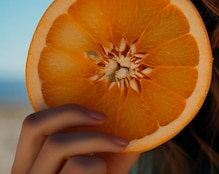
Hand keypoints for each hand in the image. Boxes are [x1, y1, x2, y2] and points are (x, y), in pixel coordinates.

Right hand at [11, 104, 139, 173]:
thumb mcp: (107, 161)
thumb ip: (109, 138)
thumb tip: (133, 106)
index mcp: (31, 164)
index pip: (33, 125)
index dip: (63, 111)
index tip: (99, 114)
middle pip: (34, 125)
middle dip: (72, 113)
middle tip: (105, 118)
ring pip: (57, 145)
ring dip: (96, 141)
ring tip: (119, 148)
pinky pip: (79, 166)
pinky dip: (100, 165)